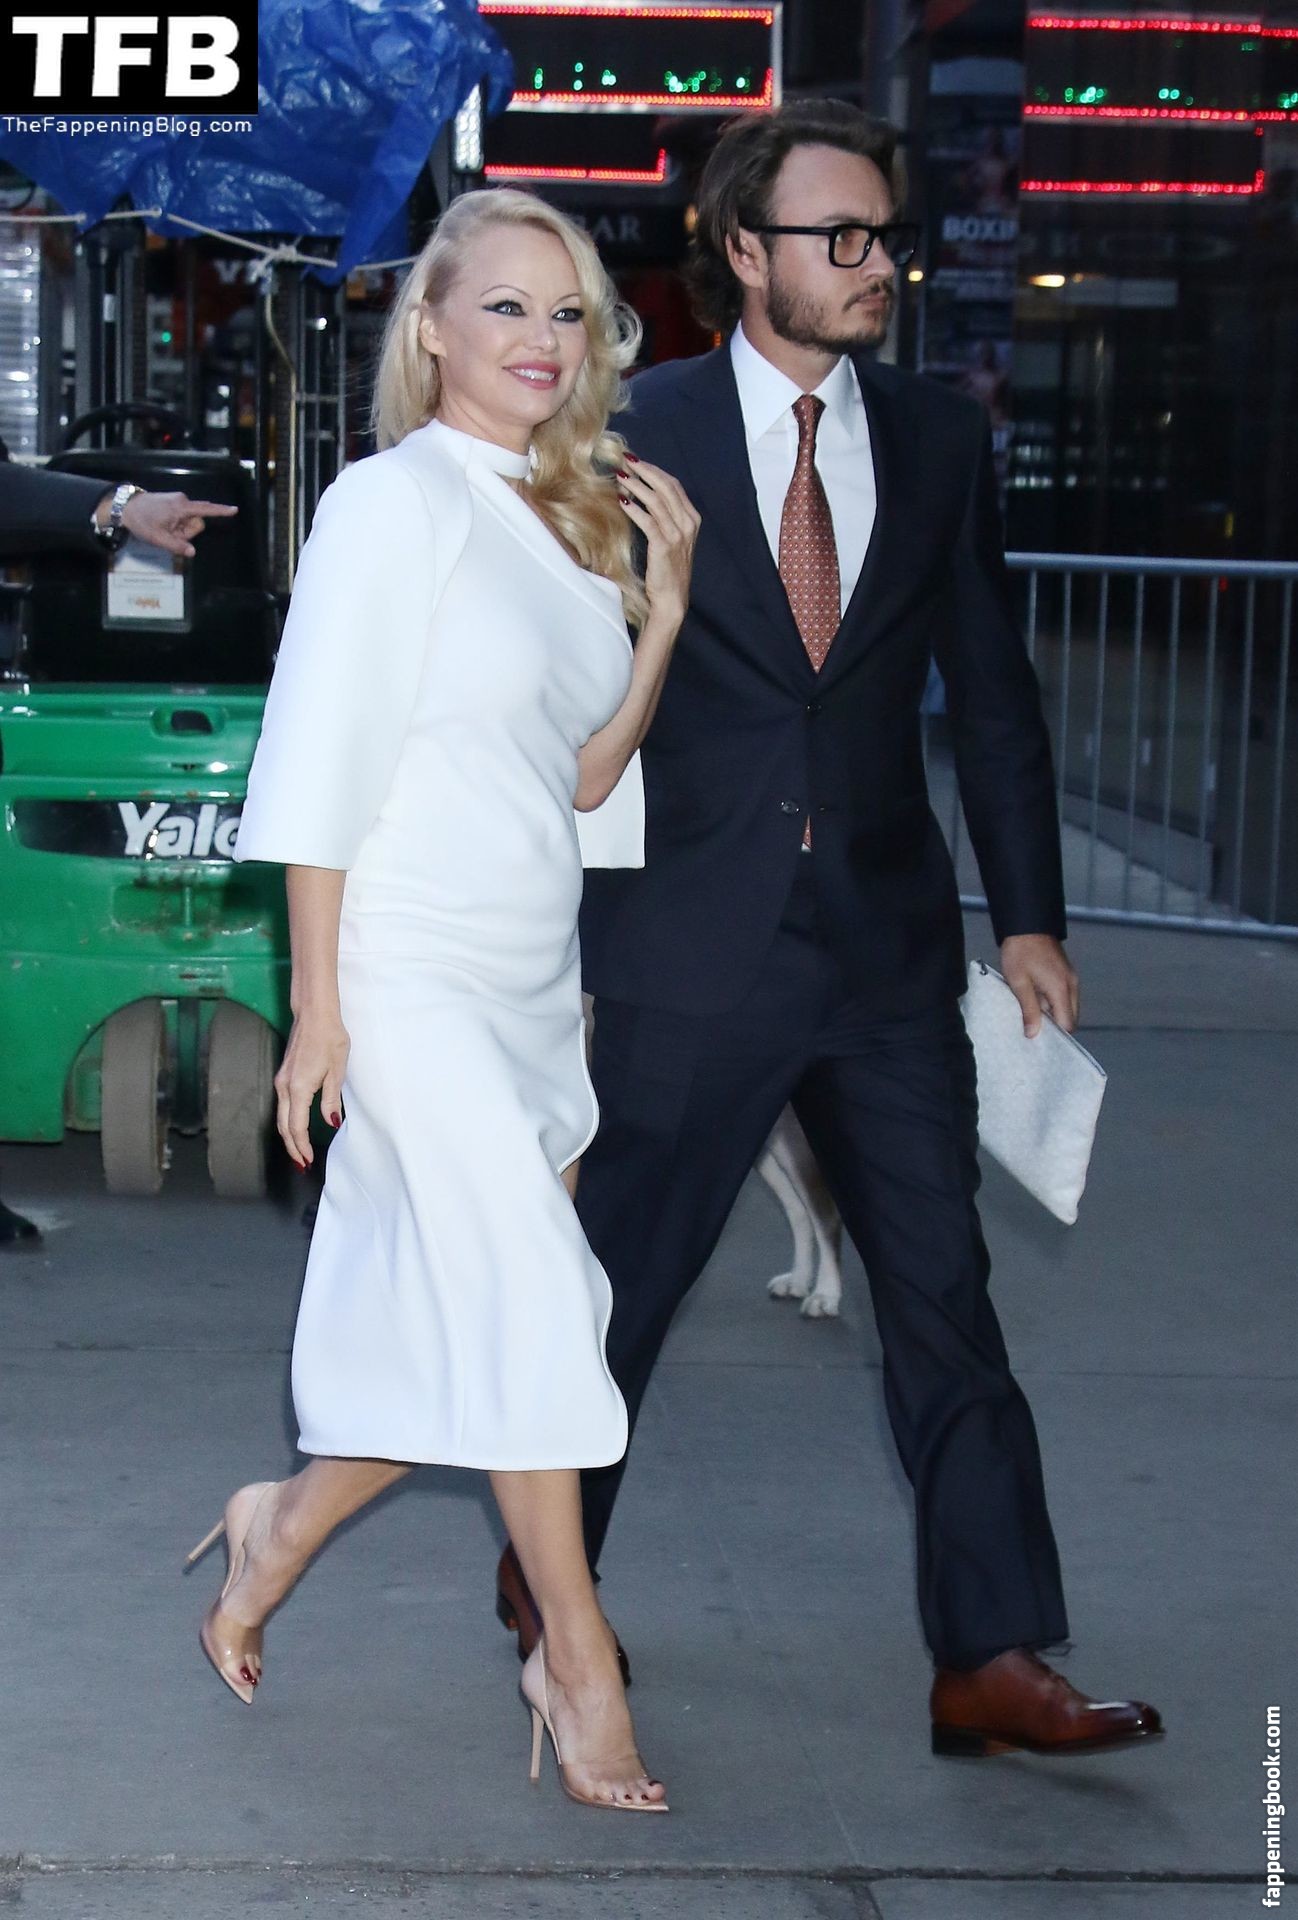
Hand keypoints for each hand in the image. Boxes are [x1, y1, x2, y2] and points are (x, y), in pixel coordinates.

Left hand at [106, 490, 237, 557]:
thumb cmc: (141, 521)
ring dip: (181, 529)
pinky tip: (164, 525)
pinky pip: (183, 516)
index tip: (234, 510)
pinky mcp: (174, 502)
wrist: (125, 506)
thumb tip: (192, 552)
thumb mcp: (157, 538)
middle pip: (197, 522)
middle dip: (187, 532)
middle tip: (170, 535)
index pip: (205, 510)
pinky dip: (177, 524)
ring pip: (189, 521)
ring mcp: (178, 500)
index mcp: (180, 508)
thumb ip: (176, 546)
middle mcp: (182, 501)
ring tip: (164, 529)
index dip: (221, 511)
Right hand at [273, 1007, 348, 1168]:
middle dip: (292, 1148)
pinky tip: (296, 1127)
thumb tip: (330, 1122)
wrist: (314, 1014)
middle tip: (303, 1165)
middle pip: (284, 1126)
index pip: (296, 1127)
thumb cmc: (330, 1038)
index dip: (302, 1147)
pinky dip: (288, 1122)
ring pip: (281, 1117)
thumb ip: (331, 1099)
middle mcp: (284, 1087)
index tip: (309, 1160)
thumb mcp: (337, 1070)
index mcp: (298, 1088)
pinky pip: (282, 1106)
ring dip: (289, 1136)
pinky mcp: (283, 1075)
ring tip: (300, 1152)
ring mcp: (281, 1081)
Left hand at [615, 455, 698, 625]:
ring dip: (636, 486)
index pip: (674, 485)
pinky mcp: (664, 546)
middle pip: (666, 487)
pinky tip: (622, 501)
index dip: (655, 470)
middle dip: (645, 471)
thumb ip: (664, 517)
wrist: (673, 598)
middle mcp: (688, 524)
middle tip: (626, 460)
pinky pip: (648, 521)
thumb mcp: (672, 539)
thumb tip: (640, 495)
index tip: (637, 461)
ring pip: (657, 501)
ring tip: (620, 476)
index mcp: (692, 519)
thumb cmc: (668, 570)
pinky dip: (634, 508)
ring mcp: (678, 535)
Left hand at [1000, 933, 1079, 1036]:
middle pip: (1071, 1018)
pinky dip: (1053, 1002)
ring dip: (1052, 1013)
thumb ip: (1029, 1010)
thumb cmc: (1020, 951)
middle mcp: (1071, 985)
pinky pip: (1064, 995)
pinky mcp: (1066, 973)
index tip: (1040, 1040)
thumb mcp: (1019, 983)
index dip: (1056, 1036)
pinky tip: (1035, 999)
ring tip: (1031, 1012)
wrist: (1026, 924)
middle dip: (1055, 1026)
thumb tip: (1033, 1034)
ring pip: (1067, 1007)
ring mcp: (1070, 978)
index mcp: (1061, 989)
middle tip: (1034, 1029)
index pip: (1068, 1024)